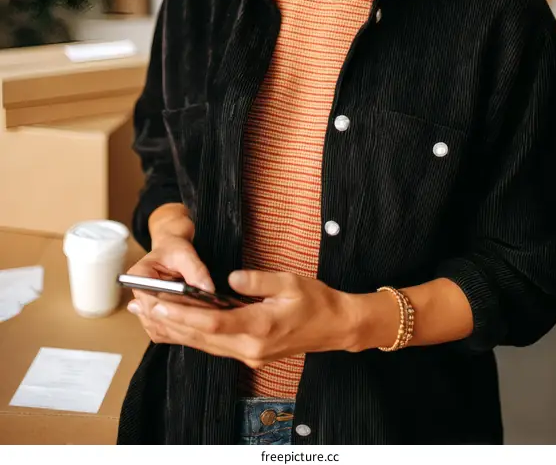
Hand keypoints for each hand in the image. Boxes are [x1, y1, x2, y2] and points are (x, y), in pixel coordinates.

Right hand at [127, 234, 214, 324]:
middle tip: (204, 318)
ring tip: (201, 322)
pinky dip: (178, 329)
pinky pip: (163, 330)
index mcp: (138, 276)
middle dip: (179, 318)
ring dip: (179, 327)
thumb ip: (196, 270)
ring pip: (159, 327)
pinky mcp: (153, 317)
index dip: (171, 308)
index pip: (150, 299)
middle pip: (155, 317)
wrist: (170, 252)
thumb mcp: (185, 254)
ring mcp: (143, 308)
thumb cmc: (173, 250)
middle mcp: (137, 295)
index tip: (192, 310)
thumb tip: (207, 289)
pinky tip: (194, 325)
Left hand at [128, 269, 360, 366]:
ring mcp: (250, 355)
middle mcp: (250, 347)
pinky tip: (177, 323)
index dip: (182, 313)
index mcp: (260, 327)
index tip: (159, 302)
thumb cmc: (316, 301)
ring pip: (204, 344)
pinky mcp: (250, 354)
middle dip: (168, 321)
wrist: (336, 327)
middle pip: (201, 337)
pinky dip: (193, 334)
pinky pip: (215, 346)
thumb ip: (257, 279)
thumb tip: (229, 277)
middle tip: (141, 305)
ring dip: (176, 329)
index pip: (212, 323)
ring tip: (150, 312)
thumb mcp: (289, 281)